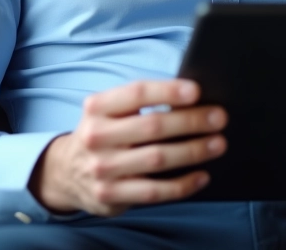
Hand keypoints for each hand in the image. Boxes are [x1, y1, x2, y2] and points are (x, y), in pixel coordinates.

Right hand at [29, 79, 226, 216]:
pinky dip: (182, 184)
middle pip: (152, 126)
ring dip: (193, 151)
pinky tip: (201, 175)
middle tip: (219, 118)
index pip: (137, 93)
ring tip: (217, 143)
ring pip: (157, 158)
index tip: (196, 91)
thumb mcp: (109, 111)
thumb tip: (192, 99)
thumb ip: (140, 103)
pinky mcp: (111, 195)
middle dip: (191, 121)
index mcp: (97, 107)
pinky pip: (154, 191)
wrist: (66, 172)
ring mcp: (102, 168)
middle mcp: (96, 136)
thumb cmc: (103, 133)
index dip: (168, 91)